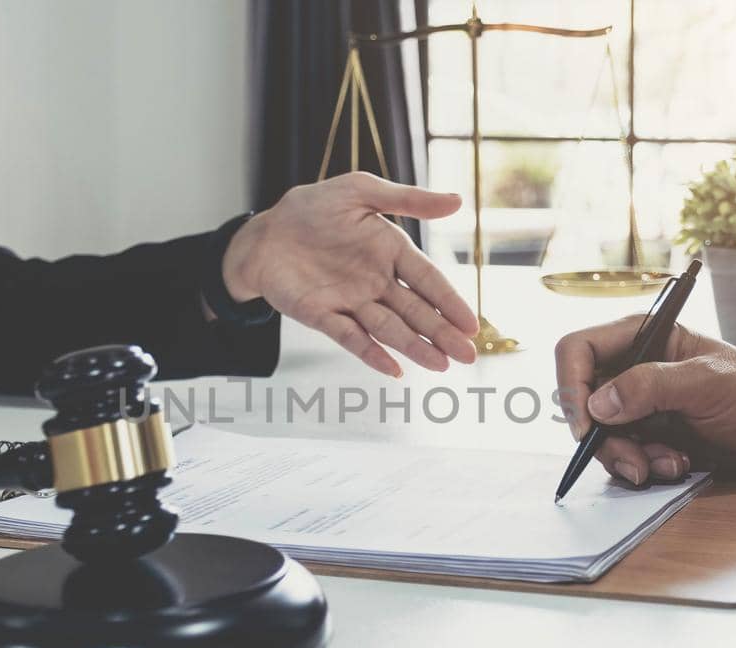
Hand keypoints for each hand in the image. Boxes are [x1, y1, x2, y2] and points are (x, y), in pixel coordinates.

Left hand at [221, 172, 479, 376]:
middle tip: (467, 355)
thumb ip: (407, 200)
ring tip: (441, 365)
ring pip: (389, 329)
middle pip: (415, 311)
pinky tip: (393, 369)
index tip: (471, 324)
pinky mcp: (324, 316)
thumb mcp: (360, 191)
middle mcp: (376, 281)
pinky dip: (371, 354)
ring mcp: (351, 301)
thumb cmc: (312, 208)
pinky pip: (351, 337)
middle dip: (441, 333)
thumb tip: (458, 202)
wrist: (263, 233)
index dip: (449, 302)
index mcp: (389, 251)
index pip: (428, 280)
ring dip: (415, 347)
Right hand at [554, 317, 735, 483]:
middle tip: (635, 462)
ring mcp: (641, 404)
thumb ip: (650, 388)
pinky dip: (643, 467)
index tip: (588, 425)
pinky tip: (678, 466)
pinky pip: (623, 455)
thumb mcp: (707, 384)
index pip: (579, 350)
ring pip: (601, 435)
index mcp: (645, 337)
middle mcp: (635, 368)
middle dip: (604, 437)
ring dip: (628, 457)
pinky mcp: (651, 434)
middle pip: (583, 400)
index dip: (573, 385)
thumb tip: (598, 405)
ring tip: (670, 464)